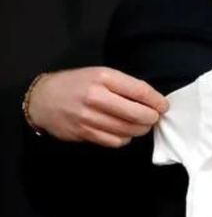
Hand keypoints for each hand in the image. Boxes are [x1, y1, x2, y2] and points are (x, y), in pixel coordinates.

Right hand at [25, 67, 167, 147]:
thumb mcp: (100, 74)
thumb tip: (153, 100)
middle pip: (137, 114)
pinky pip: (115, 141)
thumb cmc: (76, 84)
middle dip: (151, 118)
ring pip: (128, 130)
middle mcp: (96, 97)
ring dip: (140, 129)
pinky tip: (122, 131)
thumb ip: (125, 85)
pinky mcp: (83, 133)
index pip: (140, 92)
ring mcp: (88, 117)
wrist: (42, 99)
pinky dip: (124, 138)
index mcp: (103, 78)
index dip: (157, 101)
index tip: (164, 106)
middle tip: (153, 117)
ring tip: (140, 124)